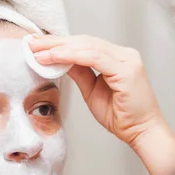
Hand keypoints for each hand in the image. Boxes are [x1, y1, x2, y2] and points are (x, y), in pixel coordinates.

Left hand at [28, 34, 174, 174]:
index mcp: (119, 58)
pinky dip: (72, 55)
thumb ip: (80, 74)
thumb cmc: (123, 117)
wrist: (143, 133)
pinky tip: (54, 57)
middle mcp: (126, 55)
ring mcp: (128, 60)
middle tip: (31, 42)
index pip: (86, 44)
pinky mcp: (126, 70)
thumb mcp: (93, 92)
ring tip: (37, 51)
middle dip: (56, 42)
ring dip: (60, 48)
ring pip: (88, 46)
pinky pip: (94, 57)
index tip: (37, 45)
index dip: (60, 43)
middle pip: (85, 41)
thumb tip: (60, 60)